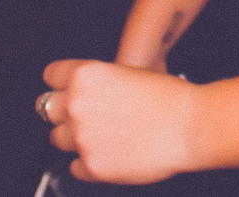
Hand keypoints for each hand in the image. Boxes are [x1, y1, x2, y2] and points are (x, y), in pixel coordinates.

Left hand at [38, 59, 198, 184]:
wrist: (190, 126)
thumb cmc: (168, 98)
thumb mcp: (128, 72)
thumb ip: (97, 82)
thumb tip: (84, 93)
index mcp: (85, 75)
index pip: (51, 75)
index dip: (60, 82)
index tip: (64, 89)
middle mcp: (77, 105)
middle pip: (48, 108)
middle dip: (63, 111)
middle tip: (83, 115)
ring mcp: (82, 137)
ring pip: (57, 139)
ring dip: (74, 138)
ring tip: (101, 136)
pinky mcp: (91, 166)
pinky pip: (74, 166)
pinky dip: (87, 163)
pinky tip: (109, 153)